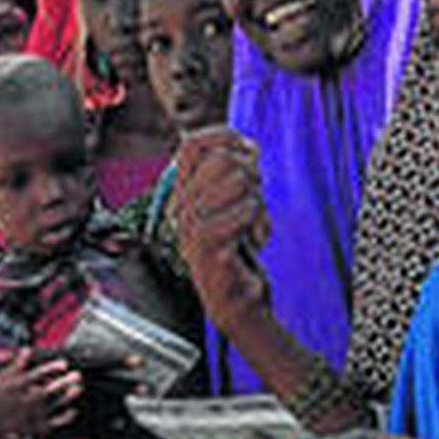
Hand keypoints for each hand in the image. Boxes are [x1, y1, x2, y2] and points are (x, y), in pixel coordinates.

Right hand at [0, 349, 81, 438]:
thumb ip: (15, 365)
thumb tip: (28, 349)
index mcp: (14, 388)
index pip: (37, 375)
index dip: (52, 368)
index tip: (64, 364)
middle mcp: (23, 402)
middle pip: (48, 391)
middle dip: (64, 382)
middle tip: (77, 375)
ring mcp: (28, 417)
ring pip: (52, 407)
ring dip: (67, 397)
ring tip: (78, 389)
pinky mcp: (32, 430)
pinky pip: (51, 424)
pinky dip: (64, 418)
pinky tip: (72, 411)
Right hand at [172, 127, 272, 328]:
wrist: (240, 302)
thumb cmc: (239, 253)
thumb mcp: (237, 205)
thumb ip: (238, 173)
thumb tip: (247, 145)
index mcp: (183, 194)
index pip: (191, 144)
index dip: (223, 136)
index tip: (247, 150)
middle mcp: (181, 208)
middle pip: (222, 159)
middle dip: (251, 172)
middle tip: (254, 199)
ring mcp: (190, 229)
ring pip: (235, 180)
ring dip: (256, 199)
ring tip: (253, 222)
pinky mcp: (206, 251)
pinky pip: (240, 212)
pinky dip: (257, 220)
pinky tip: (255, 238)